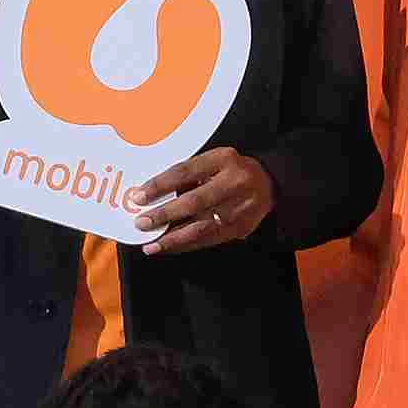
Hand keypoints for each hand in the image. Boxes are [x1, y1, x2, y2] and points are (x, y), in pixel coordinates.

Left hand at [129, 146, 271, 254]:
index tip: (139, 196)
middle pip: (194, 202)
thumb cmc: (230, 171)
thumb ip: (187, 175)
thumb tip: (151, 195)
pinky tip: (169, 247)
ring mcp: (241, 208)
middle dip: (164, 215)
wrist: (269, 184)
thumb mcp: (213, 162)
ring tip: (150, 245)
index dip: (160, 185)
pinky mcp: (241, 227)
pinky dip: (186, 245)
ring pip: (201, 227)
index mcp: (224, 159)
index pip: (185, 171)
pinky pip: (209, 240)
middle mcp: (234, 182)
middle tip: (141, 223)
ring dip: (172, 239)